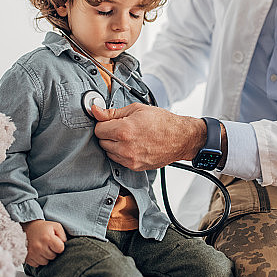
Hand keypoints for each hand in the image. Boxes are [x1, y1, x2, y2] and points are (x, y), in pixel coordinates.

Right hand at [22, 220, 66, 266]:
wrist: (29, 227)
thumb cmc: (43, 228)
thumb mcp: (56, 226)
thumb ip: (63, 235)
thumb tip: (64, 244)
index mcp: (47, 238)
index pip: (60, 249)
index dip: (59, 246)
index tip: (55, 242)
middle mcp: (39, 246)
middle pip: (53, 257)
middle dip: (52, 251)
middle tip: (48, 244)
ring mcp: (32, 253)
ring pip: (45, 262)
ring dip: (45, 257)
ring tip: (43, 248)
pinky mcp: (27, 257)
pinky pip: (37, 264)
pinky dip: (38, 260)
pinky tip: (37, 252)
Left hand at [91, 103, 205, 170]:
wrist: (180, 138)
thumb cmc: (162, 122)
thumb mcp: (137, 109)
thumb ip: (113, 112)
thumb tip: (96, 110)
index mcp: (124, 130)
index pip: (98, 129)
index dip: (103, 123)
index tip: (110, 121)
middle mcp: (125, 147)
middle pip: (101, 142)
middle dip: (108, 134)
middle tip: (120, 127)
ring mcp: (130, 159)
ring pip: (108, 152)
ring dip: (113, 144)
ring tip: (128, 136)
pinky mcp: (134, 167)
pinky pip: (118, 160)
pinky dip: (121, 153)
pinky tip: (132, 145)